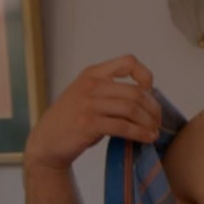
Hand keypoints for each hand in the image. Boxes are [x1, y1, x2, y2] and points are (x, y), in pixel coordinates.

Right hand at [24, 55, 160, 172]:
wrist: (47, 141)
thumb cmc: (72, 120)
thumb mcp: (88, 96)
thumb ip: (111, 91)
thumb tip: (148, 98)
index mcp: (92, 73)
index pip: (128, 62)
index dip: (145, 76)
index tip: (150, 94)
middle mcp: (90, 85)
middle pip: (135, 92)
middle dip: (153, 109)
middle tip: (157, 121)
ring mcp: (88, 104)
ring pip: (131, 109)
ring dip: (148, 123)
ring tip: (154, 132)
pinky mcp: (88, 123)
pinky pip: (123, 126)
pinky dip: (139, 133)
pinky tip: (146, 138)